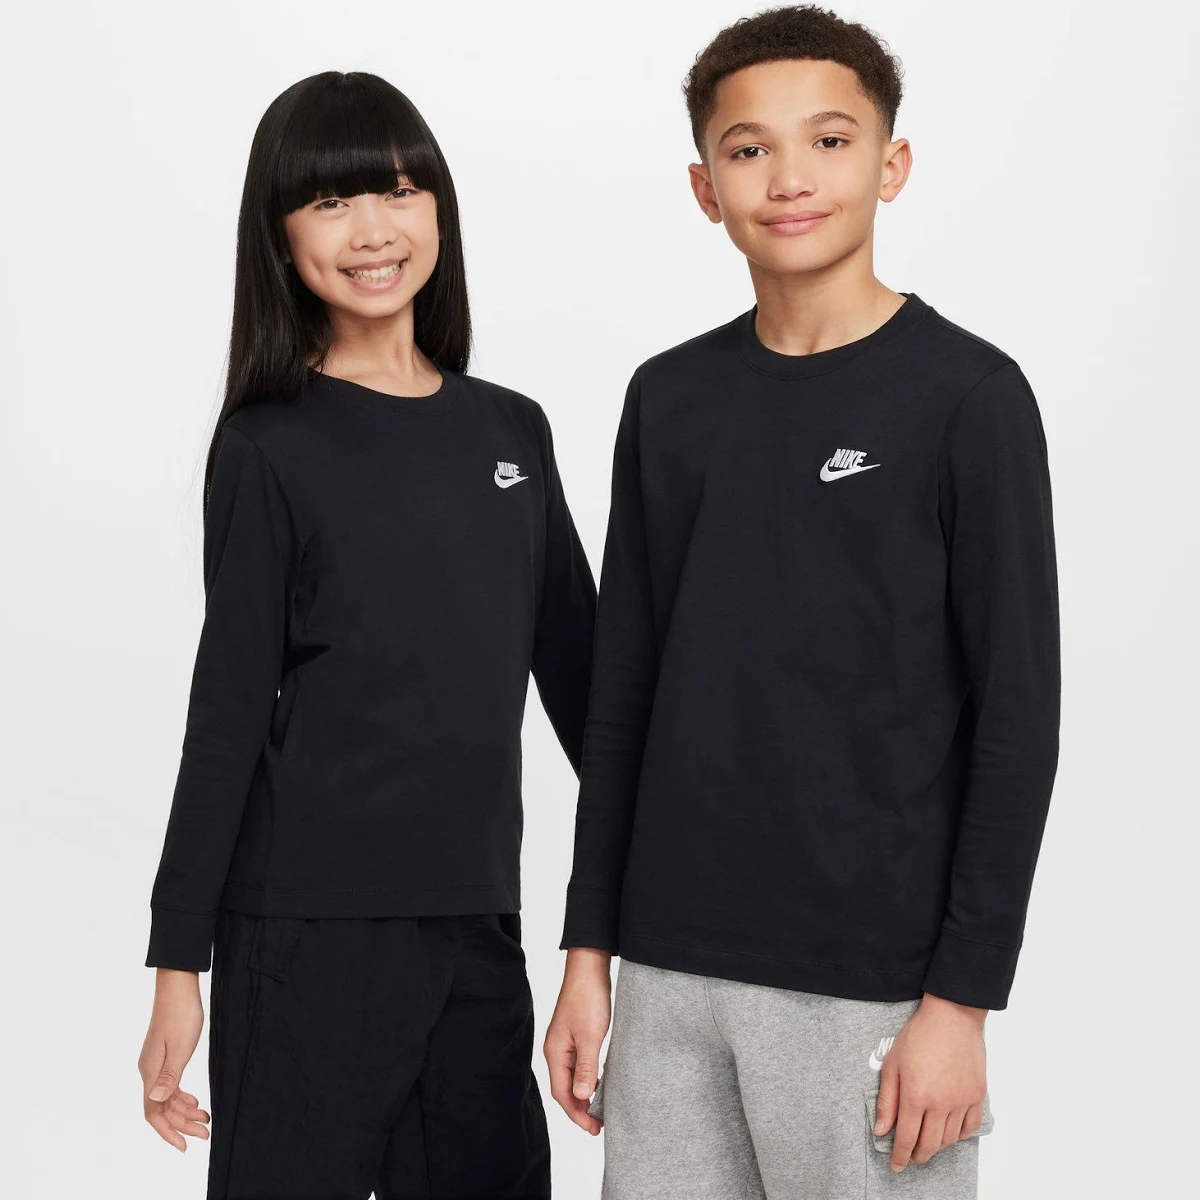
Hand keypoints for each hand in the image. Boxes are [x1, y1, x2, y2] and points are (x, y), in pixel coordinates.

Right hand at [138, 968, 209, 1151]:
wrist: (178, 986)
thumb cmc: (181, 1013)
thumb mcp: (180, 1046)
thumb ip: (169, 1076)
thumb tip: (155, 1101)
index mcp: (151, 1072)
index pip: (154, 1113)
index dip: (168, 1132)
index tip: (185, 1146)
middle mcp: (149, 1071)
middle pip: (161, 1108)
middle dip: (182, 1124)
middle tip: (206, 1133)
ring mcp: (155, 1063)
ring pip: (166, 1098)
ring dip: (184, 1112)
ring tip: (206, 1119)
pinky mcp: (164, 1055)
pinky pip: (170, 1085)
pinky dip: (182, 1096)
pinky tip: (195, 1101)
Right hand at [543, 948, 611, 1134]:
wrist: (589, 966)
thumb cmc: (587, 997)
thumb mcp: (590, 1035)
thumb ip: (586, 1067)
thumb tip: (582, 1095)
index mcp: (555, 1052)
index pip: (561, 1093)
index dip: (576, 1113)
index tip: (593, 1128)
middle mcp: (556, 1050)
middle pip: (564, 1088)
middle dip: (579, 1109)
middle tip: (598, 1126)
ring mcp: (565, 1043)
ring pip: (571, 1077)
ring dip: (583, 1095)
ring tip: (599, 1111)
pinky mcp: (576, 1035)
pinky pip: (578, 1065)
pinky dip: (587, 1079)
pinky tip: (600, 1084)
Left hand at [873, 992, 986, 1171]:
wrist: (952, 1017)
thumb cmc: (919, 1036)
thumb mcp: (892, 1064)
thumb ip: (886, 1101)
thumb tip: (881, 1131)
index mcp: (916, 1095)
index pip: (906, 1138)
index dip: (900, 1156)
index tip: (896, 1165)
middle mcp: (941, 1103)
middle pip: (929, 1145)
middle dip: (917, 1155)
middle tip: (910, 1156)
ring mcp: (962, 1101)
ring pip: (949, 1140)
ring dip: (936, 1146)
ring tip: (926, 1142)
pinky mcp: (978, 1096)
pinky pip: (970, 1128)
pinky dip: (958, 1136)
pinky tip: (948, 1132)